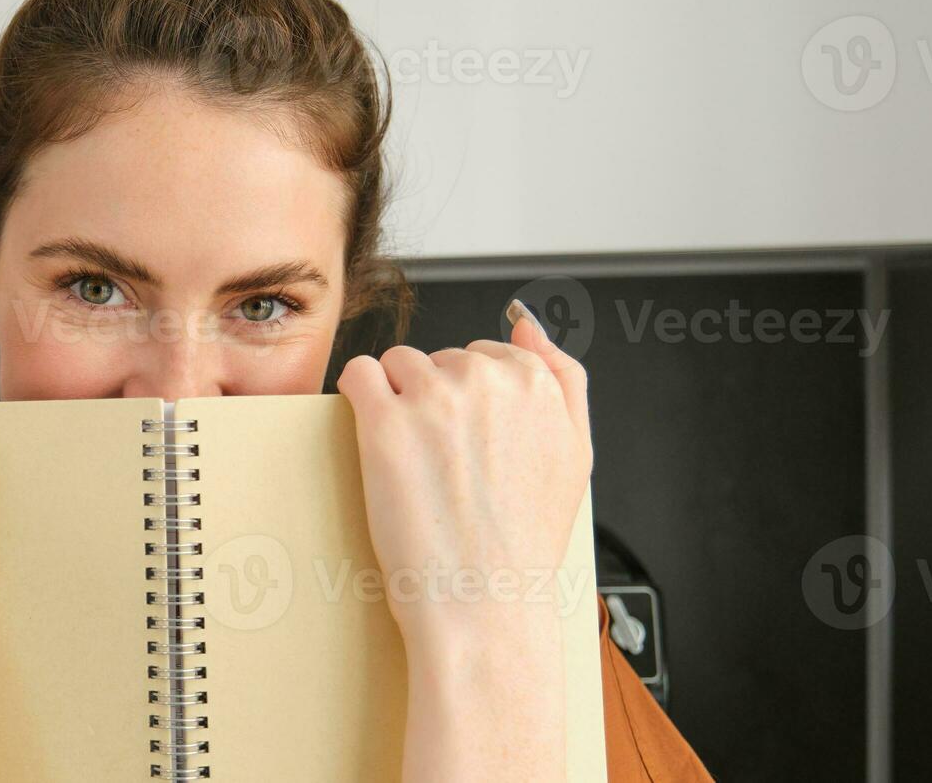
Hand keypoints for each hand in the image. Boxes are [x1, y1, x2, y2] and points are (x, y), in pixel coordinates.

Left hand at [337, 303, 591, 779]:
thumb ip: (563, 379)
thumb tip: (529, 325)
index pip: (489, 353)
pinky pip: (357, 374)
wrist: (483, 606)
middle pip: (441, 358)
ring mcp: (436, 398)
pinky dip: (356, 399)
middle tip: (443, 465)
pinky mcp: (385, 422)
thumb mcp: (574, 456)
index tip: (467, 441)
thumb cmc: (523, 546)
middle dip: (434, 400)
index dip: (472, 400)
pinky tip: (373, 440)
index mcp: (538, 386)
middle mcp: (490, 382)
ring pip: (397, 363)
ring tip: (411, 462)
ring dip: (394, 399)